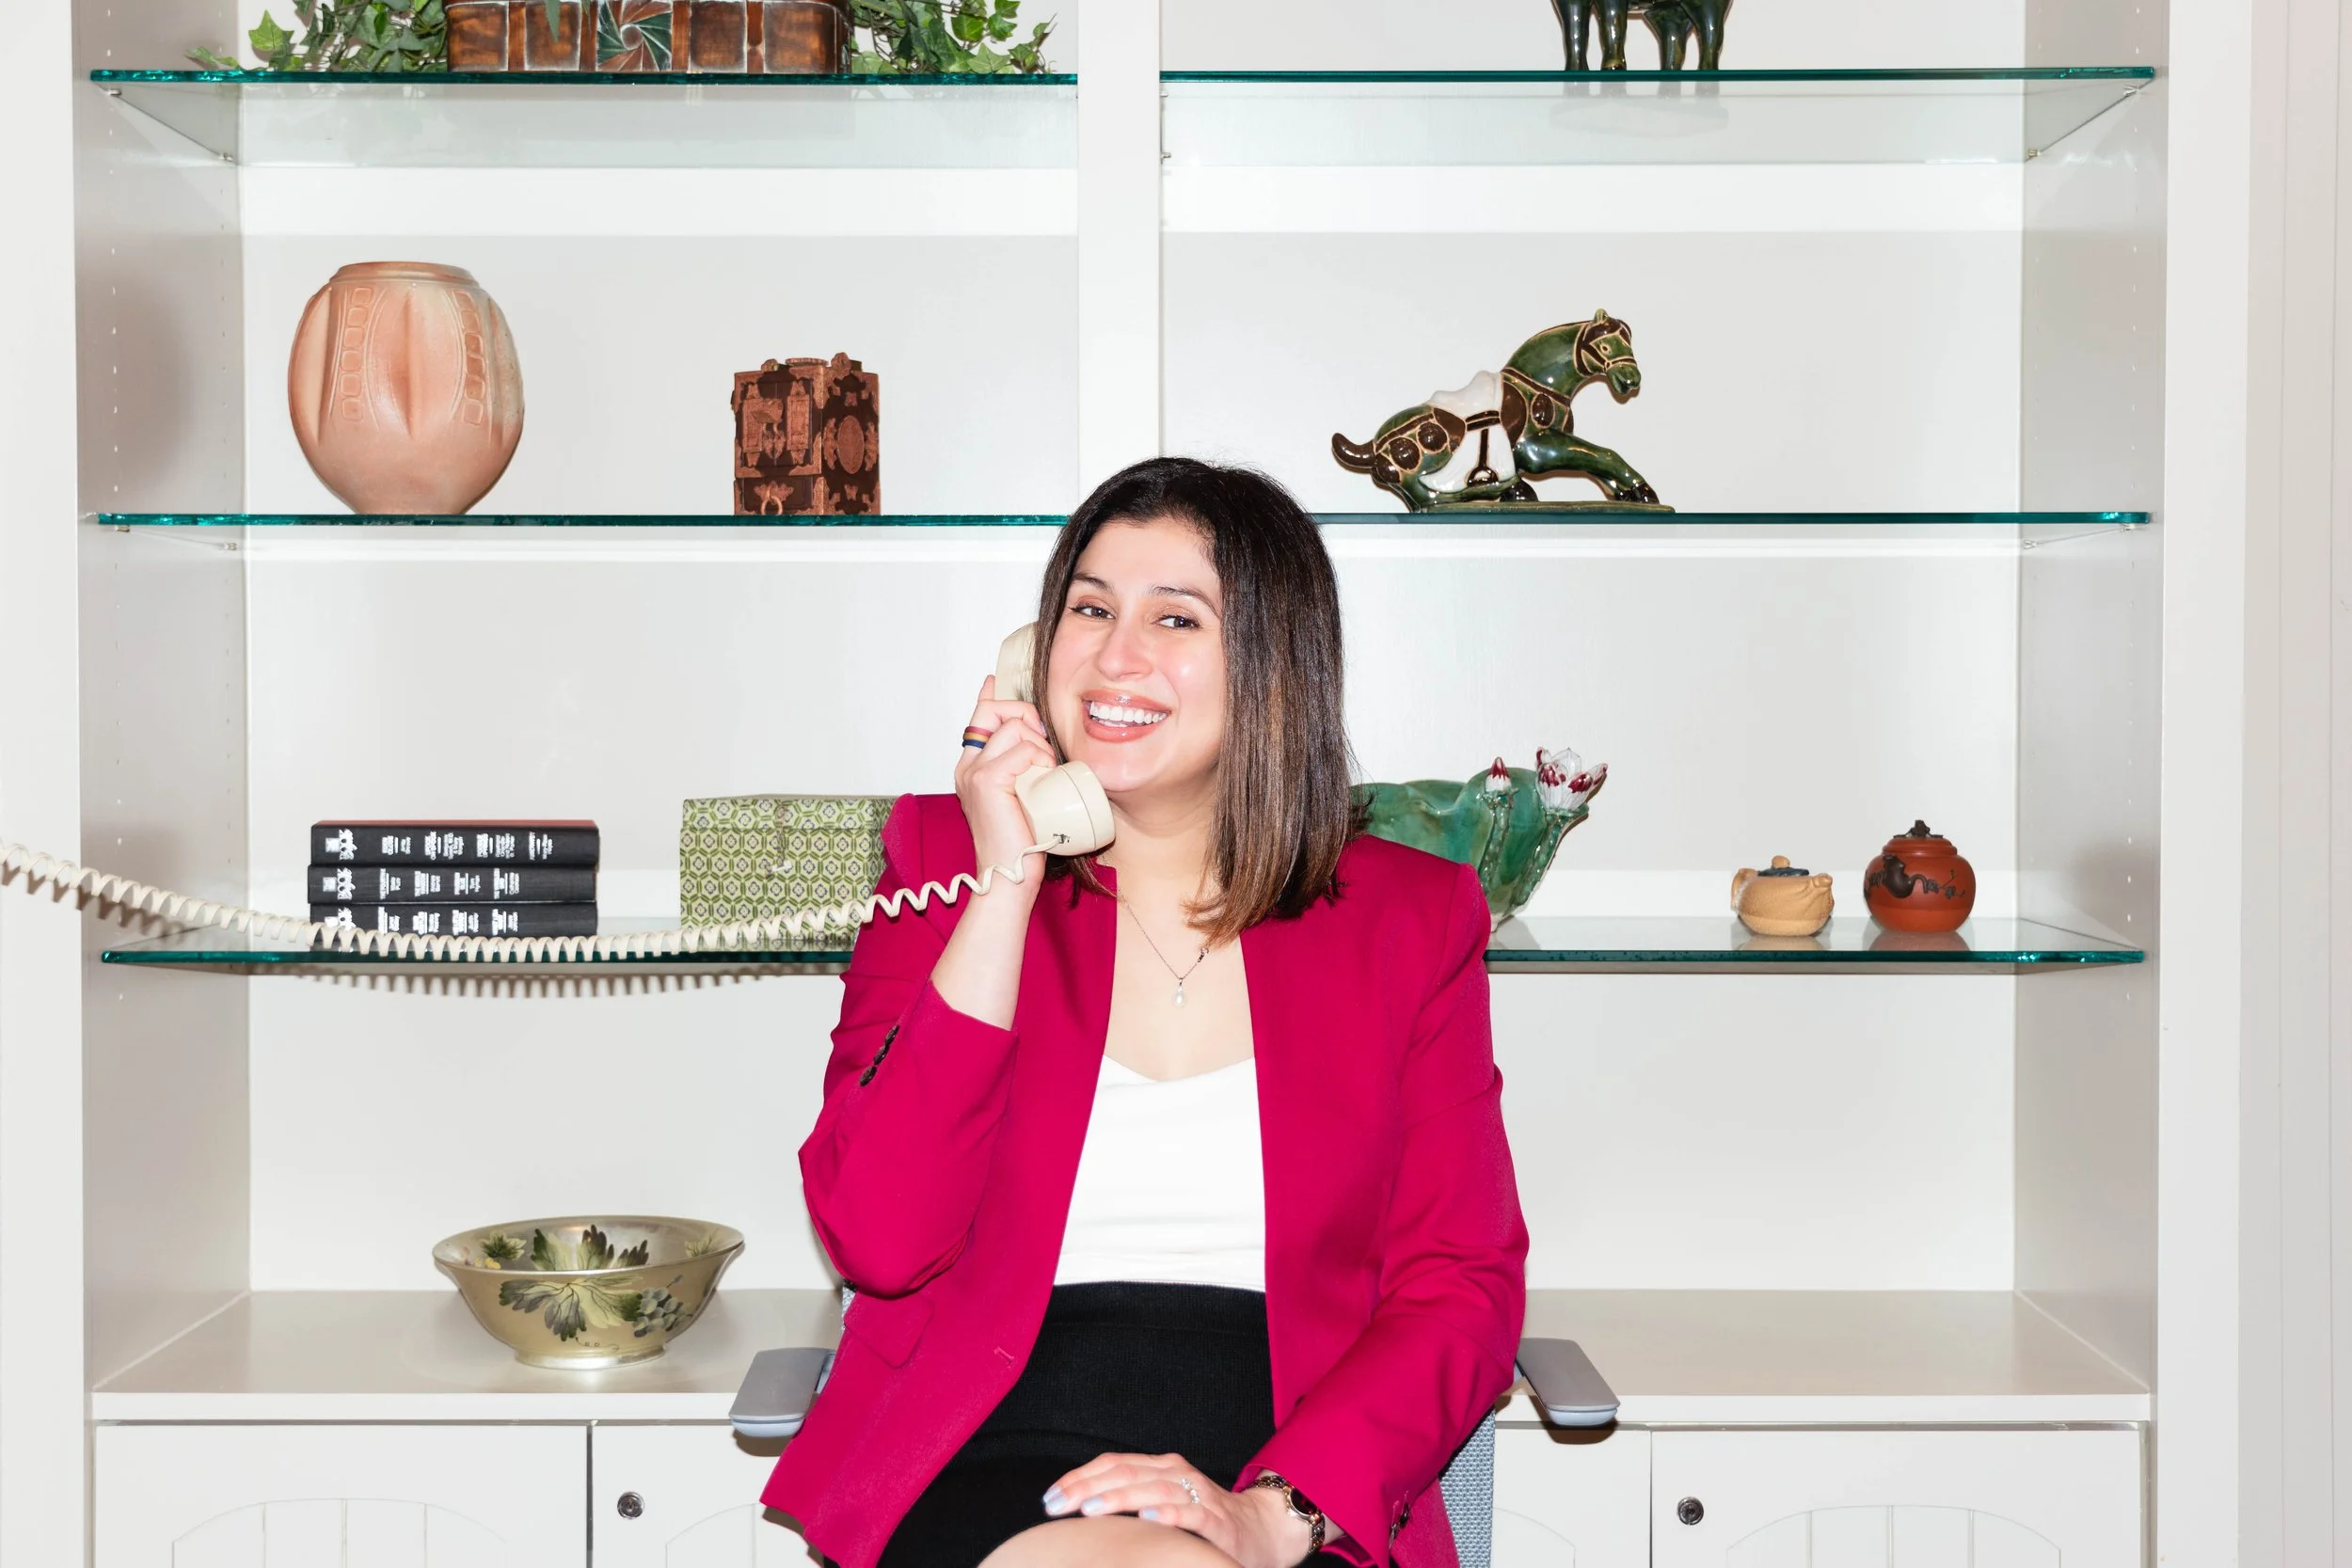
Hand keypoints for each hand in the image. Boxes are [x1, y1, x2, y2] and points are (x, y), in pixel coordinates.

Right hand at [955, 675, 1057, 886]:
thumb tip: (1039, 743)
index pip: (978, 716)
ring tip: (1044, 774)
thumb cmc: (1021, 841)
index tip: (993, 681)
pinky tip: (1043, 778)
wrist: (1010, 874)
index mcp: (972, 767)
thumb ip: (1024, 768)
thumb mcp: (1024, 795)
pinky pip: (1022, 750)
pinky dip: (1039, 760)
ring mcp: (974, 772)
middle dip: (1028, 716)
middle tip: (1044, 748)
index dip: (990, 696)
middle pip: (997, 710)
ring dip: (1041, 746)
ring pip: (1014, 727)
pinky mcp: (987, 781)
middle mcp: (967, 766)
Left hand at [1041, 1454, 1313, 1567]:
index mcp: (1159, 1467)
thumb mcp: (1163, 1502)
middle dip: (1086, 1488)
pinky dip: (1169, 1514)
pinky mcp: (1218, 1520)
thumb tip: (1077, 1511)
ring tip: (1090, 1509)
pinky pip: (1192, 1513)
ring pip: (1153, 1489)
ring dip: (1119, 1497)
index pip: (1111, 1464)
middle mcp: (1177, 1473)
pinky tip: (1147, 1520)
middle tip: (1057, 1505)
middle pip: (1125, 1472)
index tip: (1050, 1497)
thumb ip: (1129, 1500)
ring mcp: (1198, 1494)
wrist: (1261, 1531)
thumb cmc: (1202, 1519)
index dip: (1078, 1477)